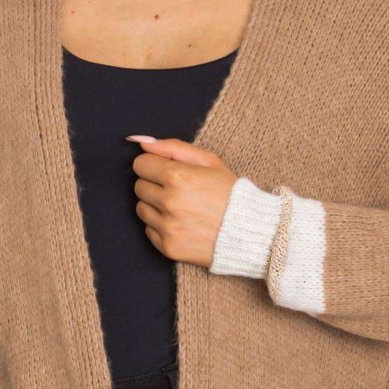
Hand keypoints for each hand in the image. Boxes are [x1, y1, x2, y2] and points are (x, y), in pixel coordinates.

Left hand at [126, 135, 237, 267]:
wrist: (250, 231)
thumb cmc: (229, 192)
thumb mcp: (208, 160)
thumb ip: (172, 147)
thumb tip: (140, 142)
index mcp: (177, 176)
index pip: (140, 164)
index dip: (154, 165)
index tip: (168, 171)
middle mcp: (169, 202)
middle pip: (139, 186)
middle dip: (155, 185)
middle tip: (179, 190)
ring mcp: (168, 227)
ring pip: (141, 209)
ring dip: (155, 206)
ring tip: (181, 208)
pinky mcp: (168, 247)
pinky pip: (149, 231)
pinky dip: (161, 227)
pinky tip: (182, 224)